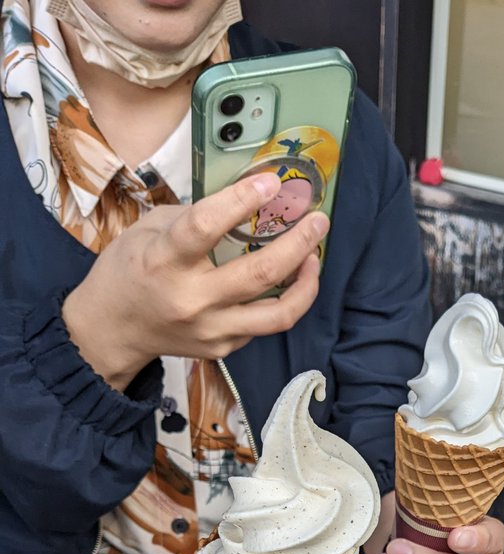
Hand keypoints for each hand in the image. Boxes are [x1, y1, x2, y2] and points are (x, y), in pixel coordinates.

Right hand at [63, 173, 326, 390]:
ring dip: (306, 284)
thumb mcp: (148, 230)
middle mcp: (191, 300)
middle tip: (318, 221)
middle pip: (259, 274)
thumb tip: (246, 201)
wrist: (113, 328)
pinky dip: (281, 301)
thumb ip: (193, 218)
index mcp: (164, 261)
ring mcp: (210, 329)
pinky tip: (287, 283)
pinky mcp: (223, 347)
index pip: (206, 227)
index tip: (272, 182)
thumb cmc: (130, 270)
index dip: (242, 201)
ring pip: (278, 314)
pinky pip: (263, 325)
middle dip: (299, 243)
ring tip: (313, 258)